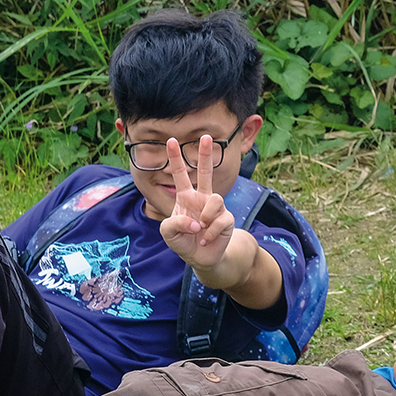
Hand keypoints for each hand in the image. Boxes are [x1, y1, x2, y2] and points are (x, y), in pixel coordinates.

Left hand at [159, 135, 237, 272]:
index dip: (175, 158)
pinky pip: (220, 221)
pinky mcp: (227, 219)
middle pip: (205, 172)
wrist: (202, 258)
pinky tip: (205, 240)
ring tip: (200, 229)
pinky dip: (210, 233)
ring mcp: (216, 208)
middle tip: (207, 137)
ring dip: (206, 217)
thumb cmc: (183, 241)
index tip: (171, 141)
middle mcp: (202, 198)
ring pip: (215, 199)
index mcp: (186, 197)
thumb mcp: (168, 233)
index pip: (180, 174)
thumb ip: (174, 223)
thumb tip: (196, 221)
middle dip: (206, 154)